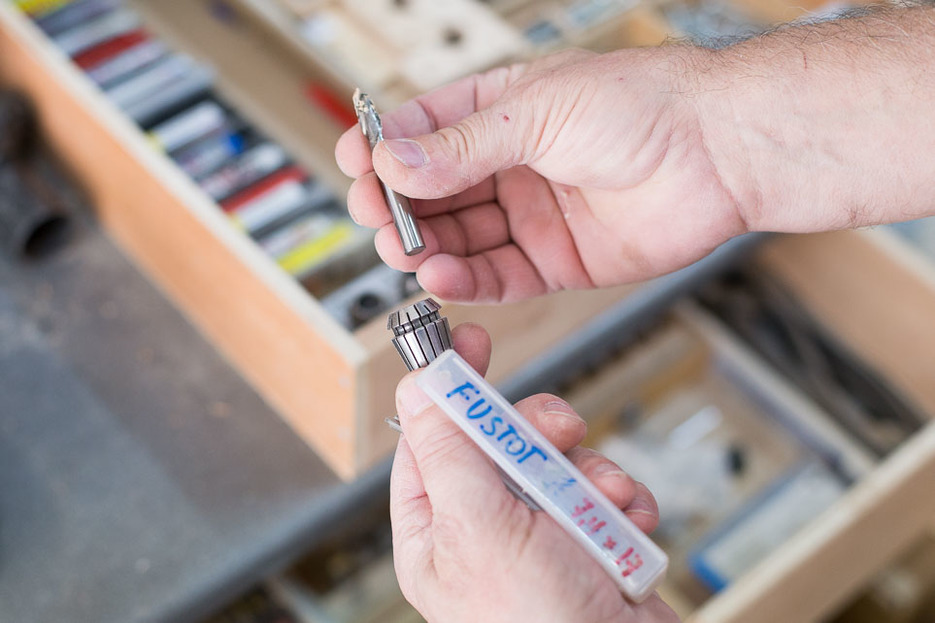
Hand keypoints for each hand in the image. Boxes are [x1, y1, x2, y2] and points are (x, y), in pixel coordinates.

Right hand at [336, 48, 745, 303]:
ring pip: (461, 238)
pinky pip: (498, 275)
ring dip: (426, 247)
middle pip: (435, 192)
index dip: (386, 151)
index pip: (425, 132)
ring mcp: (532, 214)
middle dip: (401, 206)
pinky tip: (440, 275)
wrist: (719, 152)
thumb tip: (394, 163)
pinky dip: (466, 279)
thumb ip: (464, 146)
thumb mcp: (539, 111)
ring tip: (404, 250)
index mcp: (503, 110)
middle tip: (379, 218)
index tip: (355, 164)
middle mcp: (512, 163)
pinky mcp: (556, 260)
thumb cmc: (645, 105)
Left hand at [390, 323, 679, 622]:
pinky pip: (603, 492)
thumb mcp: (481, 526)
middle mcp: (484, 530)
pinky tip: (627, 525)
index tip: (470, 341)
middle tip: (560, 431)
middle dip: (539, 433)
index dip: (452, 387)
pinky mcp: (589, 543)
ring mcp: (539, 536)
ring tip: (603, 504)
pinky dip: (621, 502)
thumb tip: (417, 385)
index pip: (433, 438)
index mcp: (438, 530)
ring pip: (561, 461)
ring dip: (591, 475)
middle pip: (502, 440)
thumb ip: (451, 449)